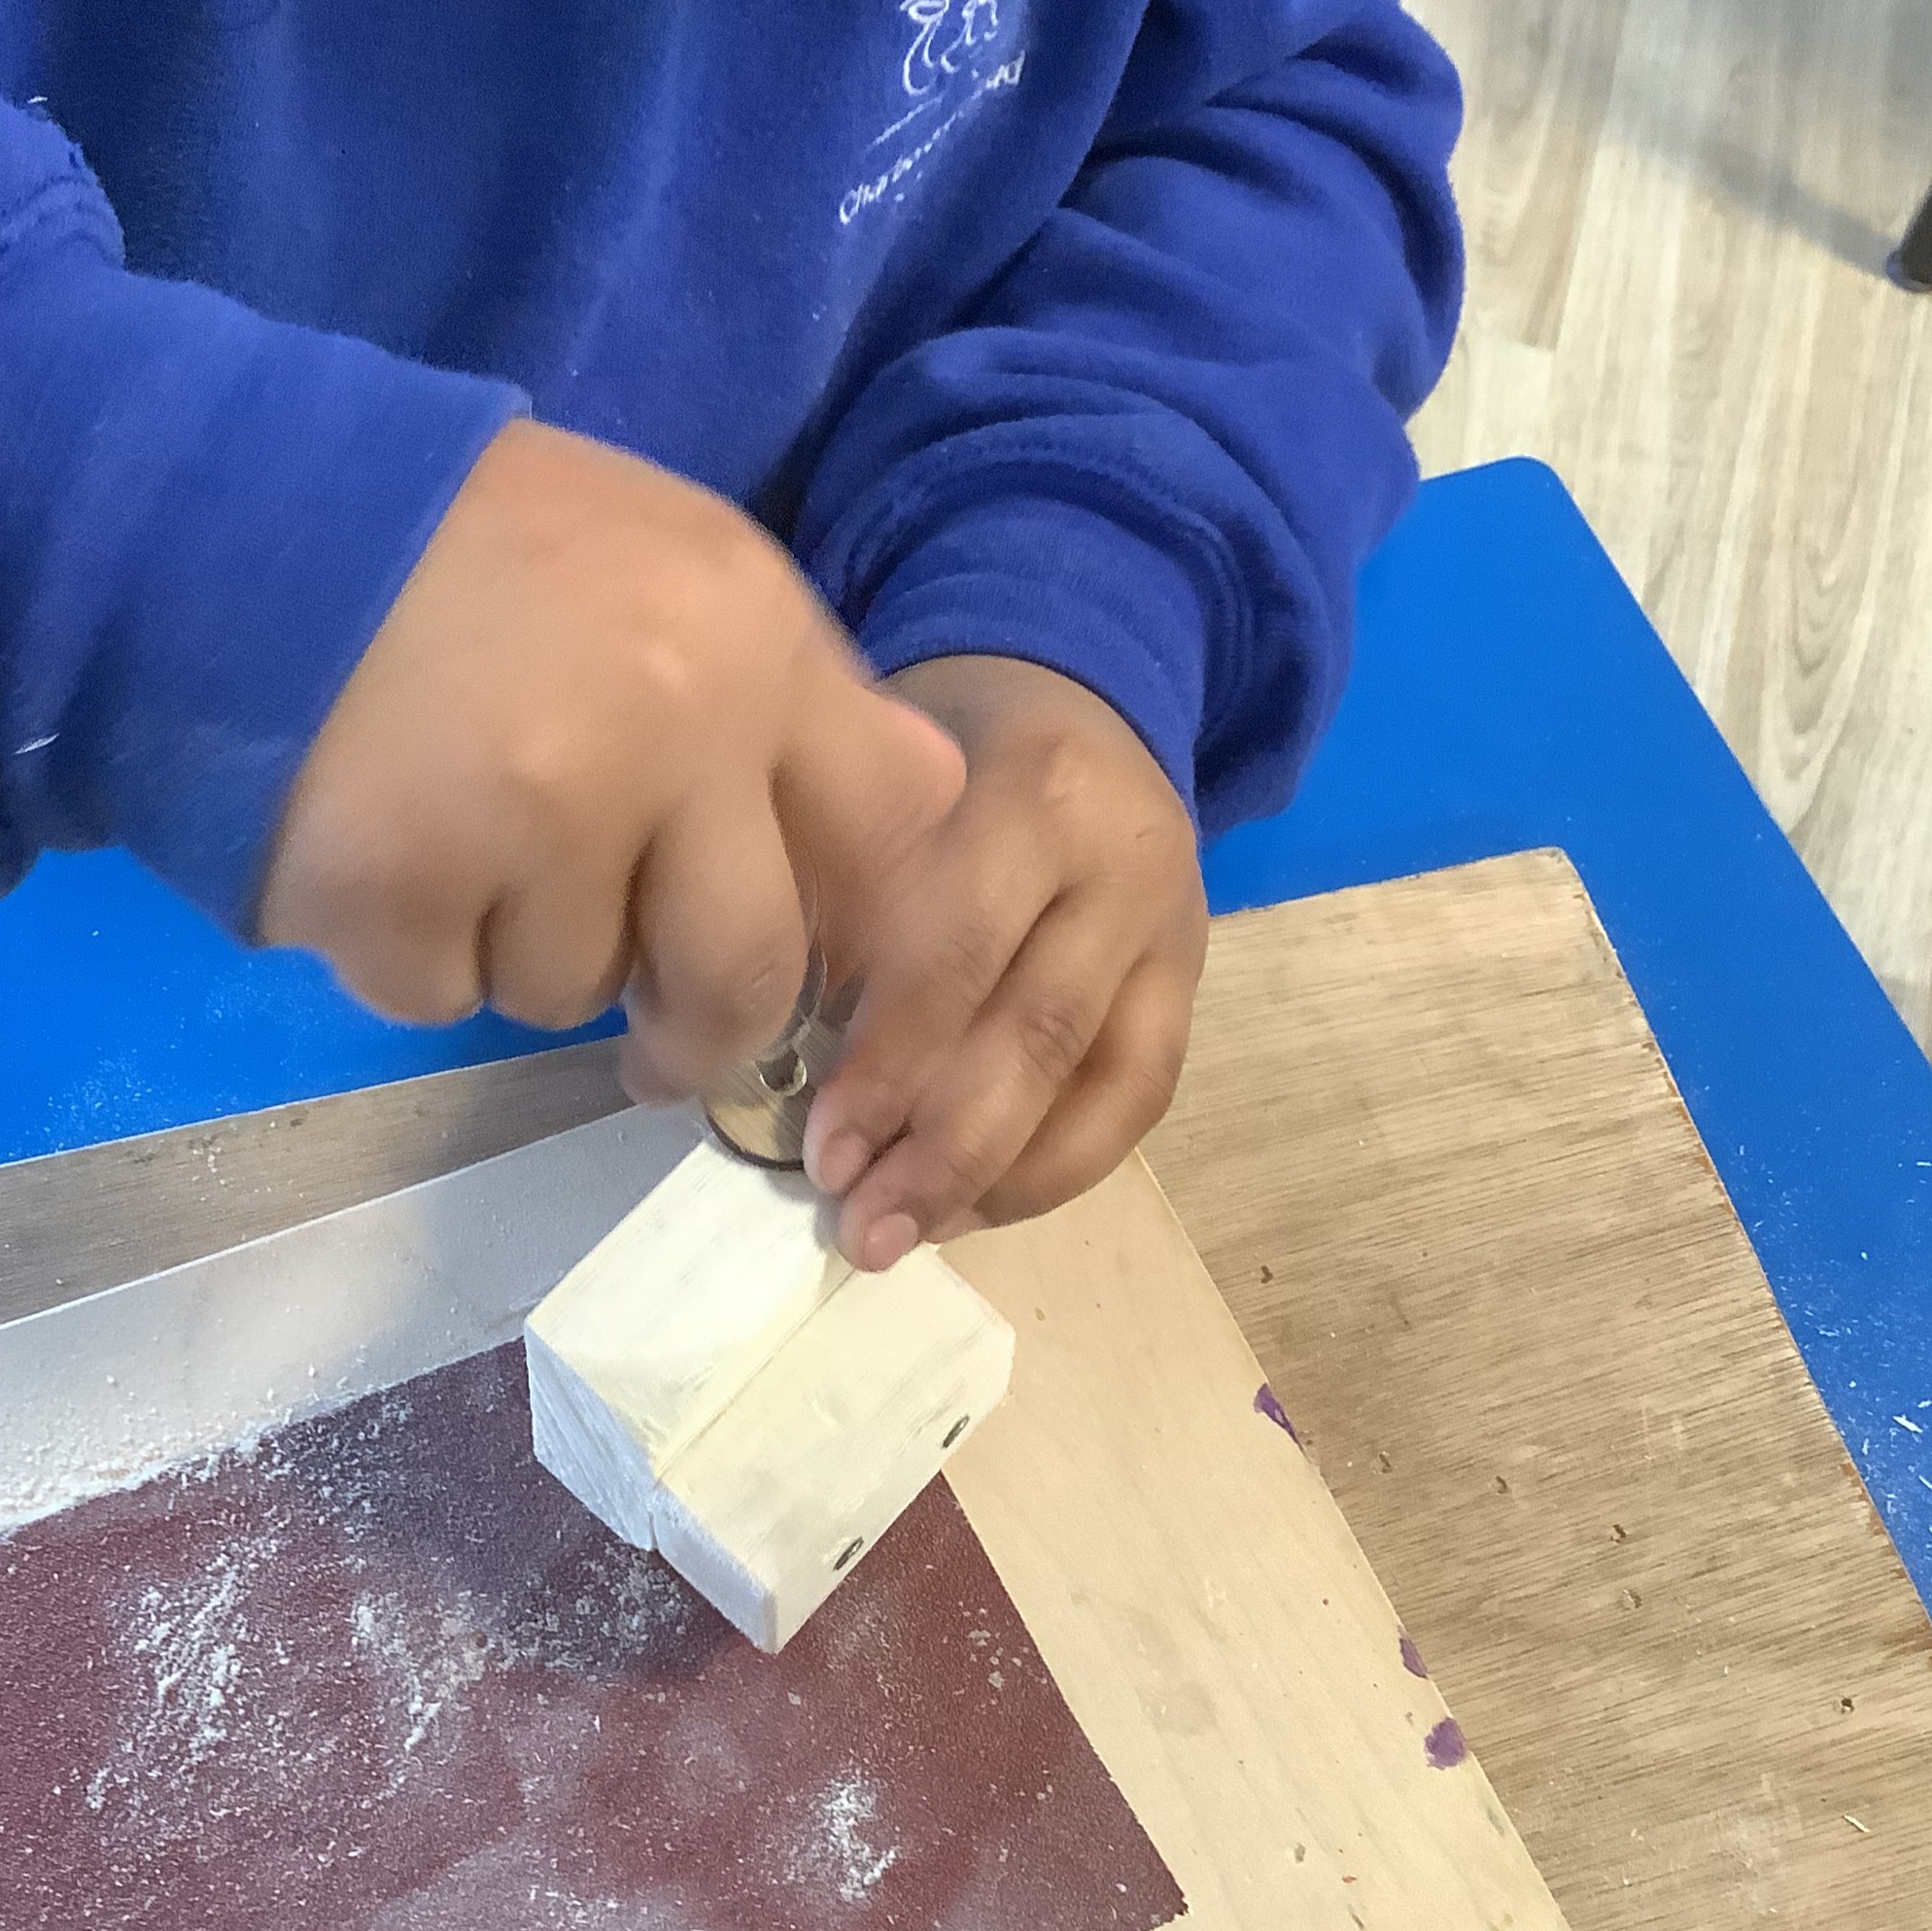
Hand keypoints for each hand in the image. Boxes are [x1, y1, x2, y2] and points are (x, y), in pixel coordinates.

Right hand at [260, 420, 964, 1097]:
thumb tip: (891, 842)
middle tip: (661, 1044)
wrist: (238, 514)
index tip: (809, 960)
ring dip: (521, 953)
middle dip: (706, 1030)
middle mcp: (676, 723)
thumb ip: (778, 695)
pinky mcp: (402, 885)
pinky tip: (376, 851)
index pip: (896, 824)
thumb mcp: (670, 567)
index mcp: (753, 633)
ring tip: (455, 840)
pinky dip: (409, 955)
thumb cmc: (467, 544)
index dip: (863, 921)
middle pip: (754, 968)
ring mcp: (540, 810)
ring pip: (576, 988)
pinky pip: (441, 999)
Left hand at [804, 656, 1207, 1268]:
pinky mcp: (1188, 981)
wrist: (1084, 697)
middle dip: (941, 1143)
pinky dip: (1055, 1169)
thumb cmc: (946, 743)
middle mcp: (1124, 861)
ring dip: (997, 1177)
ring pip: (1103, 1079)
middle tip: (853, 1217)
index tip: (817, 1146)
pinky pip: (1139, 1098)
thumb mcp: (888, 766)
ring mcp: (1171, 928)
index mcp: (1035, 791)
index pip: (963, 941)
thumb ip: (841, 876)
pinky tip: (969, 1210)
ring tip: (903, 1234)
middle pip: (1039, 1028)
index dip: (891, 1057)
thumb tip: (742, 1032)